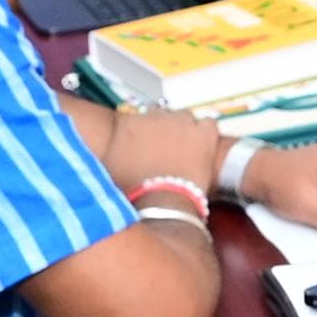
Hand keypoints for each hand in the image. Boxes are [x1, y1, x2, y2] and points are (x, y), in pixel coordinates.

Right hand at [102, 104, 225, 195]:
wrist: (162, 202)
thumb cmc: (134, 191)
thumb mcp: (108, 167)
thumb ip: (110, 150)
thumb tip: (107, 148)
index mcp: (131, 122)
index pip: (140, 116)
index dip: (146, 130)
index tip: (149, 141)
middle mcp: (156, 117)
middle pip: (162, 114)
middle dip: (164, 129)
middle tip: (167, 147)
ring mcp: (181, 123)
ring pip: (186, 116)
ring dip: (185, 129)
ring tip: (186, 148)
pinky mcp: (204, 133)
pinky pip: (209, 123)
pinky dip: (206, 133)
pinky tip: (204, 147)